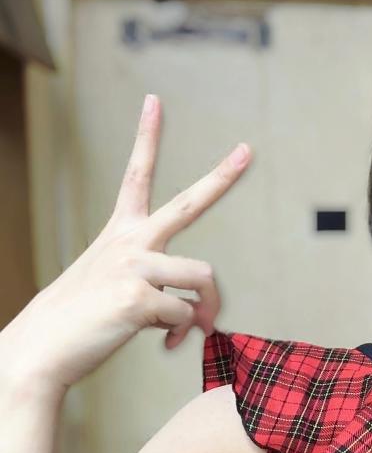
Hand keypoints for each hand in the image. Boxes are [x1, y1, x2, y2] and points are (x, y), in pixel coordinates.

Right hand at [1, 94, 251, 396]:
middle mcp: (130, 242)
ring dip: (205, 309)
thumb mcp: (115, 291)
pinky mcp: (139, 297)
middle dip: (221, 176)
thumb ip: (158, 291)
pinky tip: (164, 344)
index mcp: (120, 233)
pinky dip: (183, 335)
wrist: (42, 350)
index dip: (146, 137)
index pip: (136, 176)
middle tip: (247, 150)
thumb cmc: (79, 324)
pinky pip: (186, 315)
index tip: (154, 102)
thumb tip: (196, 315)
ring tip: (188, 332)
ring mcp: (135, 266)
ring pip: (202, 277)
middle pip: (187, 204)